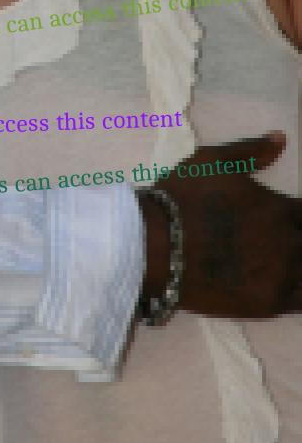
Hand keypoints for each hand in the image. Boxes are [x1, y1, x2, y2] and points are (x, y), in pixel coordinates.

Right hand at [140, 131, 301, 318]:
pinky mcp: (268, 305)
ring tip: (286, 260)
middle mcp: (289, 243)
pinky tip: (289, 284)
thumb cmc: (183, 197)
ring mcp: (281, 277)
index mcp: (280, 208)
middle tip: (284, 239)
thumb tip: (282, 138)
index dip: (300, 215)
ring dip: (300, 264)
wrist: (155, 244)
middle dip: (299, 237)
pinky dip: (299, 291)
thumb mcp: (212, 160)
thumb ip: (251, 150)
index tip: (290, 217)